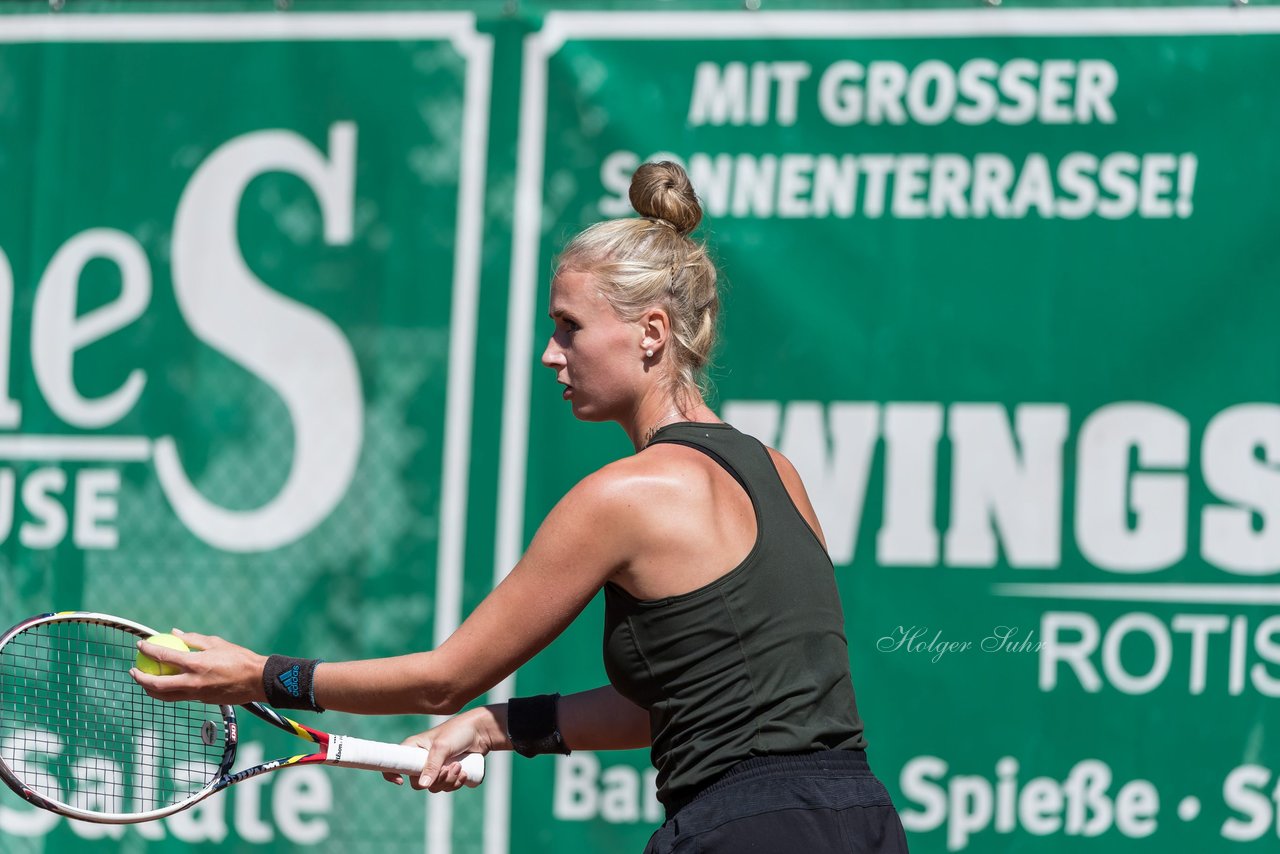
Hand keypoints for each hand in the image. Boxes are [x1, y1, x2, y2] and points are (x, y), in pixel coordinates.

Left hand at [130, 629, 267, 705]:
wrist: (256, 680)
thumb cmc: (239, 658)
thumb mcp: (216, 643)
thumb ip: (193, 639)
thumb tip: (174, 633)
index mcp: (196, 663)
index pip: (164, 656)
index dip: (148, 649)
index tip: (140, 645)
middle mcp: (192, 681)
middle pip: (157, 684)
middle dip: (141, 678)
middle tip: (134, 670)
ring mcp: (196, 694)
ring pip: (165, 696)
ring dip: (150, 690)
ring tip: (144, 681)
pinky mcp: (201, 701)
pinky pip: (178, 697)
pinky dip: (167, 692)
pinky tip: (166, 685)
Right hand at [383, 706, 499, 792]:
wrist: (481, 732)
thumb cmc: (459, 732)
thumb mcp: (443, 747)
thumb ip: (432, 765)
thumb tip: (422, 785)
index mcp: (414, 748)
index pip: (394, 763)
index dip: (391, 774)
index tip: (401, 781)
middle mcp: (422, 759)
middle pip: (419, 783)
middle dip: (436, 780)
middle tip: (449, 767)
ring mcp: (435, 767)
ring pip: (434, 787)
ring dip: (449, 781)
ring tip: (459, 767)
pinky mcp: (448, 772)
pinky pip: (447, 787)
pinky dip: (455, 783)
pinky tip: (464, 773)